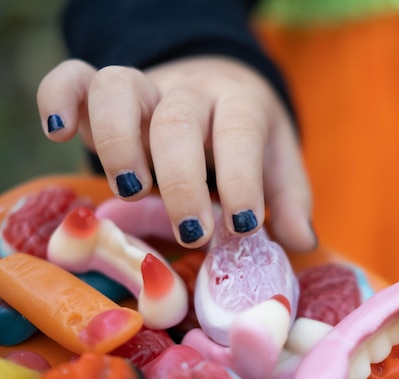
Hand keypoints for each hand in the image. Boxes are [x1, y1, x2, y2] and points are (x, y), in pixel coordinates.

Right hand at [37, 57, 315, 250]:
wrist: (220, 87)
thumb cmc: (250, 137)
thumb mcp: (279, 163)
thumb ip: (289, 199)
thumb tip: (301, 241)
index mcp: (241, 105)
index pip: (240, 133)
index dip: (240, 179)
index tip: (241, 227)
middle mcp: (191, 91)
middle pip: (177, 121)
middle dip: (180, 181)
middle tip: (192, 232)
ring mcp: (147, 88)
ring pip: (120, 90)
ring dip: (118, 142)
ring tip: (131, 189)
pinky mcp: (107, 92)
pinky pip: (74, 78)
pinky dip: (59, 97)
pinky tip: (60, 134)